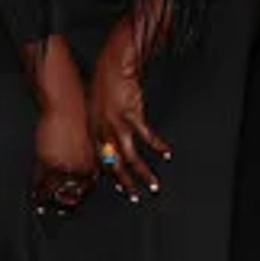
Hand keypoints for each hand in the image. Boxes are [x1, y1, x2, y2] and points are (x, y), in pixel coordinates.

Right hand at [31, 102, 97, 217]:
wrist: (67, 108)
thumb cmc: (79, 120)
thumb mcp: (90, 143)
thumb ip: (87, 159)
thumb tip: (82, 171)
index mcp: (91, 165)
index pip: (86, 188)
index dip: (78, 197)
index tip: (72, 203)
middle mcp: (78, 169)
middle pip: (70, 192)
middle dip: (63, 202)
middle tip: (57, 209)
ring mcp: (61, 166)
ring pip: (53, 188)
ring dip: (47, 199)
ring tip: (42, 207)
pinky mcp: (47, 161)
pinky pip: (40, 180)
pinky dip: (36, 189)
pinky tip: (34, 194)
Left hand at [88, 19, 166, 199]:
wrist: (111, 64)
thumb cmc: (104, 83)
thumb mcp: (96, 108)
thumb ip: (101, 127)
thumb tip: (108, 141)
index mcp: (93, 128)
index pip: (100, 159)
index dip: (109, 176)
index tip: (119, 188)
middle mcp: (103, 129)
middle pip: (114, 164)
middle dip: (126, 182)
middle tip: (136, 195)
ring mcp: (117, 123)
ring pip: (130, 156)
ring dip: (143, 173)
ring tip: (153, 184)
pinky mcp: (131, 114)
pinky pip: (146, 136)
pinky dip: (157, 146)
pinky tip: (166, 153)